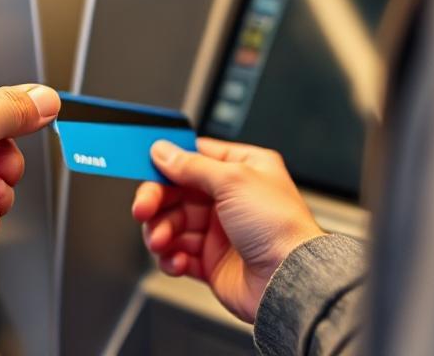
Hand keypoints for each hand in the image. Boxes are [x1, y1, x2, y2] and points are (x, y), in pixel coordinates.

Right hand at [132, 138, 323, 322]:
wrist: (289, 282)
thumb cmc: (281, 228)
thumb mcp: (233, 180)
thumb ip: (192, 164)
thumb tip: (164, 151)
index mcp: (242, 169)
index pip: (194, 158)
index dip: (167, 164)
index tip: (145, 168)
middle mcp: (230, 198)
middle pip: (176, 192)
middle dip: (156, 201)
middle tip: (144, 209)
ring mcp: (220, 231)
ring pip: (172, 224)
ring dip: (161, 232)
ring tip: (161, 242)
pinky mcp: (212, 262)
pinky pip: (178, 254)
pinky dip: (171, 258)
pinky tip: (177, 260)